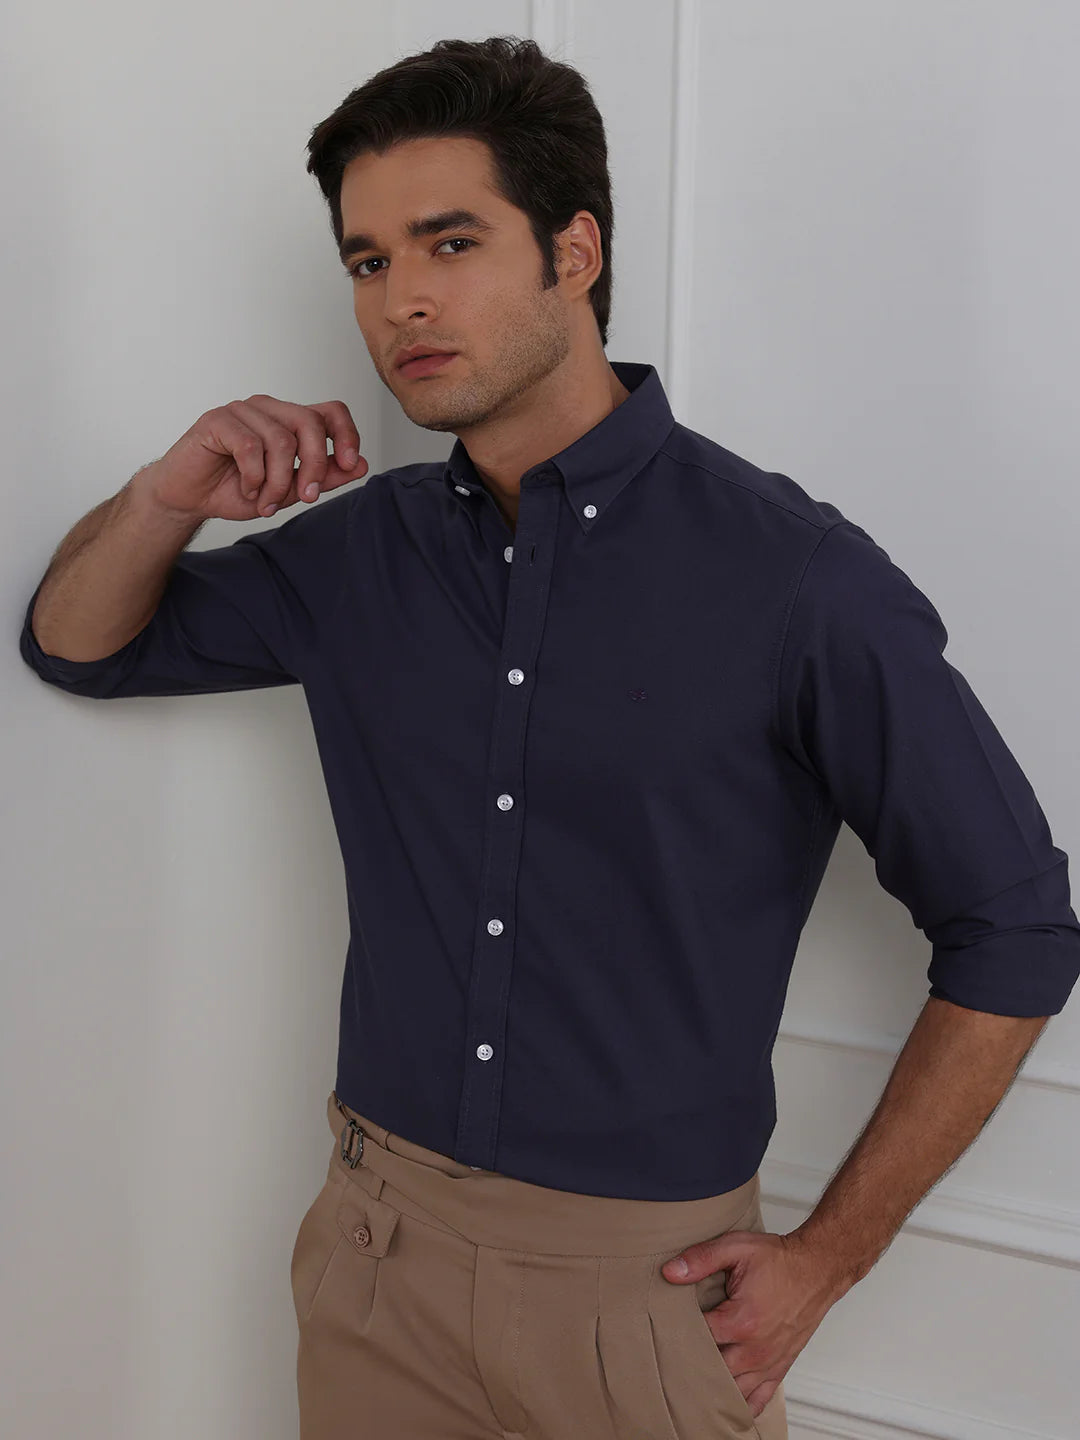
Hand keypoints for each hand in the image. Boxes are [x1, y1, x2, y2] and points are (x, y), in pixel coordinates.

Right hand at [135, 394, 369, 522]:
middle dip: (313, 466)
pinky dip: (254, 477)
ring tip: (264, 500)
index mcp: (289, 420)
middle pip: (310, 423)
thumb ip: (322, 477)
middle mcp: (269, 409)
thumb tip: (360, 465)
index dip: (347, 434)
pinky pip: (250, 447)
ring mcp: (243, 410)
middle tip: (305, 497)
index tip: (351, 464)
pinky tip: (247, 489)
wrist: (189, 498)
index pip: (331, 411)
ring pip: (281, 440)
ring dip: (277, 482)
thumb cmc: (235, 489)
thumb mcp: (288, 490)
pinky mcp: (218, 419)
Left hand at [661, 1228, 849, 1418]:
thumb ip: (701, 1259)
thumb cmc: (779, 1260)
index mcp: (741, 1322)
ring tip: (693, 1378)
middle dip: (691, 1364)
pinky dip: (741, 1405)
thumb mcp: (736, 1248)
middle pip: (711, 1372)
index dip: (677, 1334)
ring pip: (732, 1392)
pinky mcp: (779, 1368)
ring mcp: (768, 1363)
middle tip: (673, 1355)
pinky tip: (726, 1401)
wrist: (816, 1269)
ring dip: (712, 1386)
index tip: (666, 1326)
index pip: (697, 1339)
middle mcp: (755, 1350)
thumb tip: (670, 1272)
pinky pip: (758, 1401)